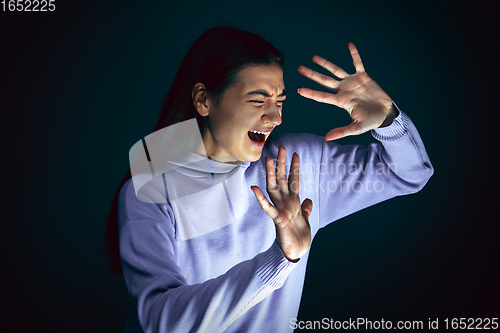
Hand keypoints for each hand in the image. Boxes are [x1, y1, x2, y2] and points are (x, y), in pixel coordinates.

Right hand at [251, 146, 312, 260]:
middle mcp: (284, 202)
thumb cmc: (299, 237)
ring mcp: (280, 209)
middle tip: (282, 147)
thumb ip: (305, 208)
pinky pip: (268, 208)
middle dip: (282, 164)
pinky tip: (254, 188)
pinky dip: (261, 198)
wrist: (296, 252)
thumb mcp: (305, 219)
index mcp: (292, 202)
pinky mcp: (277, 219)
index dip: (294, 167)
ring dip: (270, 174)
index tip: (295, 153)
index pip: (293, 180)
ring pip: (273, 188)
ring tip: (268, 160)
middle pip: (282, 179)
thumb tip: (308, 200)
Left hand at [297, 43, 396, 140]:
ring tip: (314, 57)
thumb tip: (326, 138)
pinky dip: (354, 54)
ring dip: (325, 64)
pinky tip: (350, 44)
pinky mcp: (364, 76)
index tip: (299, 90)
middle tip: (299, 69)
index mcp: (341, 101)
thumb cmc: (370, 121)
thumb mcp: (356, 128)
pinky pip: (358, 63)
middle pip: (324, 80)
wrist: (384, 113)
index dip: (311, 93)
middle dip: (312, 74)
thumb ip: (342, 132)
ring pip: (336, 70)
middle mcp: (343, 90)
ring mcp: (352, 82)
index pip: (322, 96)